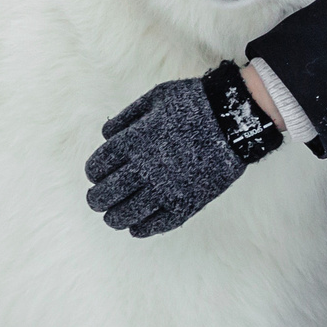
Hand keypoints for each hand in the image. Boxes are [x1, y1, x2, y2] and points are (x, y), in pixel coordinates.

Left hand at [85, 62, 284, 237]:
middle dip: (96, 199)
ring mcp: (165, 189)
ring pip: (126, 214)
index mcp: (133, 141)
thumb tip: (106, 135)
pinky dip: (142, 229)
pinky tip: (136, 227)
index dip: (93, 172)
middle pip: (106, 193)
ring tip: (112, 216)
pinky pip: (156, 225)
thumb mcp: (155, 98)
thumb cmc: (193, 103)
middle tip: (96, 200)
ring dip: (114, 217)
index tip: (95, 175)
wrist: (233, 120)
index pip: (98, 166)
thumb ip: (127, 117)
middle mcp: (145, 168)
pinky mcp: (186, 203)